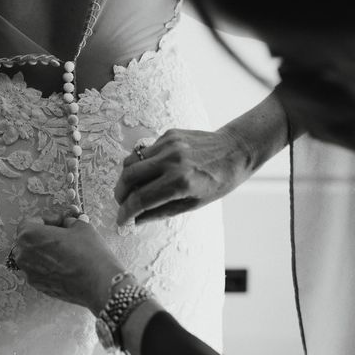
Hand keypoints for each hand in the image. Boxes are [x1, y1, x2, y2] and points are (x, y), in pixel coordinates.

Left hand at [14, 215, 125, 313]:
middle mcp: (23, 256)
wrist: (99, 284)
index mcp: (29, 236)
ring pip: (34, 256)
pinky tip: (67, 264)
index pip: (30, 222)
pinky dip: (49, 265)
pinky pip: (39, 270)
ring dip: (47, 251)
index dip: (47, 220)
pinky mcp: (39, 287)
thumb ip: (69, 221)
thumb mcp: (81, 226)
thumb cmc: (89, 253)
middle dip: (45, 235)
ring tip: (66, 249)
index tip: (61, 222)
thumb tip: (68, 222)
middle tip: (64, 234)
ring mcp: (30, 274)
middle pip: (30, 240)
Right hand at [115, 128, 251, 224]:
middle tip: (121, 202)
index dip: (126, 212)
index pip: (141, 199)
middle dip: (119, 193)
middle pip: (129, 177)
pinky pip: (145, 151)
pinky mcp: (168, 135)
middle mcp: (172, 161)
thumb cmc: (218, 182)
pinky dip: (142, 164)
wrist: (235, 150)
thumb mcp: (192, 204)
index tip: (121, 220)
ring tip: (132, 188)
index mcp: (180, 182)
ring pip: (132, 161)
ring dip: (127, 177)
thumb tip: (135, 220)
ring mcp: (169, 145)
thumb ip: (160, 212)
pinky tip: (151, 171)